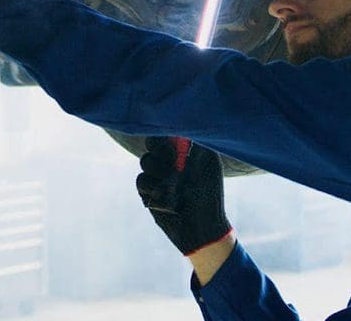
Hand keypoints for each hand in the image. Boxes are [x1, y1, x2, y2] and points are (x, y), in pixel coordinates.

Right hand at [136, 137, 231, 256]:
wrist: (203, 228)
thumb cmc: (210, 193)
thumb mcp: (208, 161)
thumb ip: (196, 140)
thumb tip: (182, 122)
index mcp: (182, 151)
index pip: (165, 132)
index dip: (164, 134)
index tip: (172, 143)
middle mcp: (167, 161)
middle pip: (151, 143)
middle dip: (160, 151)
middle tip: (172, 161)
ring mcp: (156, 176)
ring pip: (145, 161)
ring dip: (159, 171)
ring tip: (174, 184)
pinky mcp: (148, 193)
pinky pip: (141, 181)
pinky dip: (153, 188)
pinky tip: (166, 197)